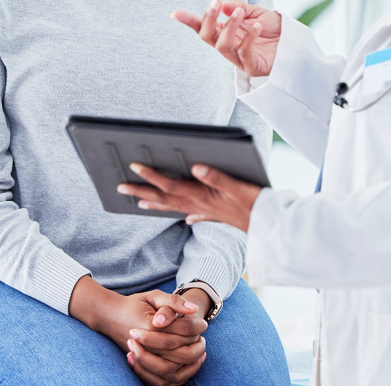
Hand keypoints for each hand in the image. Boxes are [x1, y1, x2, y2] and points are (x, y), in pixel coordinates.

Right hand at [69, 276, 207, 384]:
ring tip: (198, 349)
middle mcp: (146, 345)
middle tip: (203, 338)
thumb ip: (174, 301)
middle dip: (197, 346)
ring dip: (191, 361)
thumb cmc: (134, 304)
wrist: (110, 317)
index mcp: (151, 325)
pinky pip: (163, 379)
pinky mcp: (141, 366)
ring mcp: (143, 358)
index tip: (204, 323)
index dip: (197, 326)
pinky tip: (189, 362)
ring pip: (173, 369)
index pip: (183, 331)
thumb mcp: (154, 296)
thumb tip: (193, 309)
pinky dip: (179, 373)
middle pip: (181, 352)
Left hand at [118, 163, 261, 232]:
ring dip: (156, 203)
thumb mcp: (237, 186)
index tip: (133, 166)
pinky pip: (196, 215)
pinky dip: (188, 214)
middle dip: (142, 191)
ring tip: (140, 202)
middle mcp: (199, 203)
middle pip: (165, 197)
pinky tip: (187, 217)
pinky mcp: (218, 214)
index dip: (151, 176)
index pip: (170, 184)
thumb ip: (216, 176)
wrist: (270, 224)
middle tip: (121, 187)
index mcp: (201, 195)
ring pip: (175, 207)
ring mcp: (207, 210)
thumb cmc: (254, 203)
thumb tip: (195, 167)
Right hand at [172, 0, 280, 77]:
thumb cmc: (274, 29)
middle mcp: (229, 46)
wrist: (294, 42)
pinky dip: (249, 38)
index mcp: (226, 32)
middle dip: (208, 19)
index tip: (175, 13)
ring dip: (229, 27)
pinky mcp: (252, 67)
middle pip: (207, 37)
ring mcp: (239, 58)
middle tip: (215, 3)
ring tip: (240, 13)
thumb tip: (224, 5)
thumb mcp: (255, 12)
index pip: (203, 27)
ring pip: (222, 46)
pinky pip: (244, 53)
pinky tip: (258, 27)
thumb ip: (239, 8)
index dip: (189, 21)